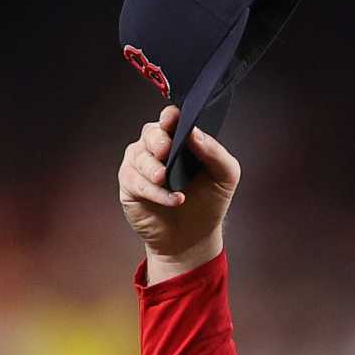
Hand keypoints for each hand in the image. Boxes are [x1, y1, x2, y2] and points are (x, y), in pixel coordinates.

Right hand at [118, 105, 241, 280]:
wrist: (194, 238)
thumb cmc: (208, 202)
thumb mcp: (225, 176)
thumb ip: (215, 152)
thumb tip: (195, 133)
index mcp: (180, 139)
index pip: (171, 118)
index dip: (170, 116)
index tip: (174, 120)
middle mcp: (157, 148)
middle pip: (151, 132)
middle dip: (158, 140)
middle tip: (166, 151)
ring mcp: (141, 166)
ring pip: (140, 157)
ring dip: (154, 169)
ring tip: (168, 181)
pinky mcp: (130, 186)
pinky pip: (136, 182)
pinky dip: (155, 192)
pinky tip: (174, 200)